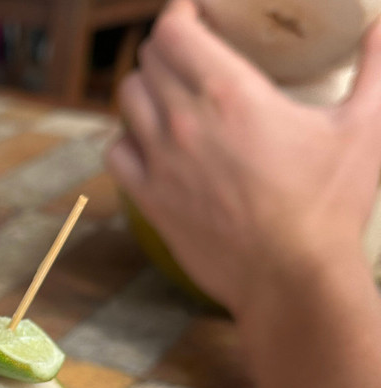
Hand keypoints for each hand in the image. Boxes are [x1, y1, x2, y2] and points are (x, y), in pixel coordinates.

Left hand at [106, 0, 380, 318]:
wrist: (289, 278)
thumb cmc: (327, 206)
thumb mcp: (365, 127)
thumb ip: (377, 68)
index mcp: (229, 94)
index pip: (173, 31)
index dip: (177, 12)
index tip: (193, 11)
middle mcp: (183, 122)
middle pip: (147, 61)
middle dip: (166, 46)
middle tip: (189, 48)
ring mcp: (159, 163)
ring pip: (126, 100)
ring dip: (145, 87)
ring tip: (169, 90)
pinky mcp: (148, 199)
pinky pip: (115, 151)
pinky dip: (127, 137)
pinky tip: (149, 139)